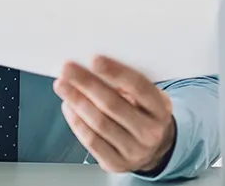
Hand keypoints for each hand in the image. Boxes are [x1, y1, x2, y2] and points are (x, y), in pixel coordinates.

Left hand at [54, 56, 176, 174]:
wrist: (155, 149)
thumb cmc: (146, 115)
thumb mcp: (149, 99)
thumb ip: (128, 86)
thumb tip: (95, 68)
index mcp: (161, 109)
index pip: (139, 87)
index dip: (115, 72)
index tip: (94, 60)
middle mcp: (150, 132)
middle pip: (113, 105)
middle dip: (87, 84)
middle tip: (68, 70)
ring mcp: (134, 150)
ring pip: (99, 123)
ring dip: (77, 101)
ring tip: (63, 86)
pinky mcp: (116, 163)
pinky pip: (91, 141)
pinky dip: (76, 122)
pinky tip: (69, 107)